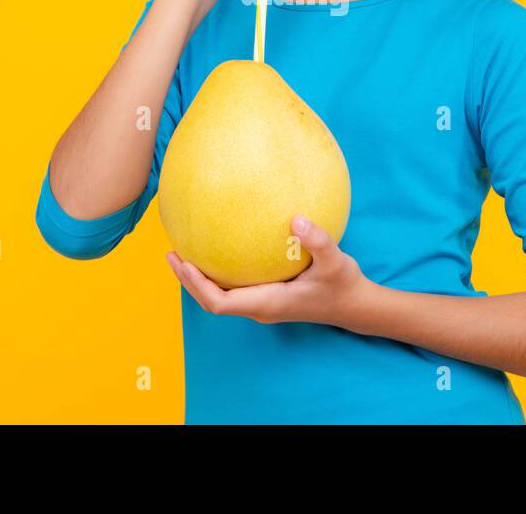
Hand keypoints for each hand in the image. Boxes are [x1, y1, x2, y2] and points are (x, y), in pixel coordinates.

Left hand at [165, 214, 371, 328]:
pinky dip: (218, 274)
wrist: (354, 305)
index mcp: (268, 303)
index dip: (197, 285)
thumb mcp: (336, 261)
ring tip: (184, 252)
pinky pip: (234, 288)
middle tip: (171, 253)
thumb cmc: (343, 285)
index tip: (182, 262)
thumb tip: (296, 219)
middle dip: (189, 280)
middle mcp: (260, 307)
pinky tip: (218, 249)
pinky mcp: (268, 297)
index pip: (219, 303)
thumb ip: (318, 242)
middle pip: (212, 300)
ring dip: (200, 278)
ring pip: (221, 296)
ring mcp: (263, 304)